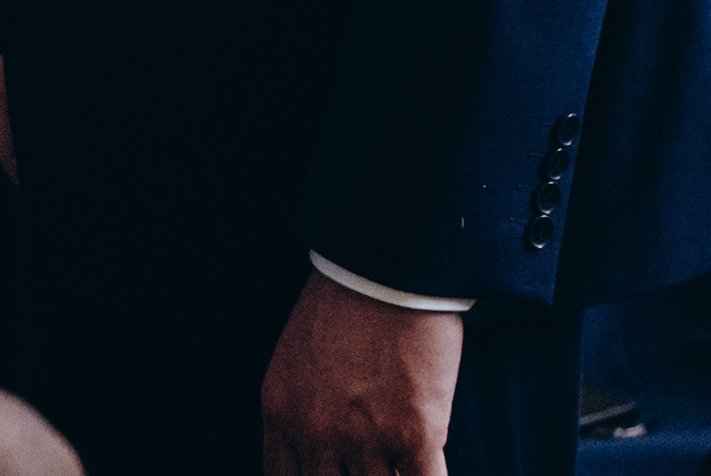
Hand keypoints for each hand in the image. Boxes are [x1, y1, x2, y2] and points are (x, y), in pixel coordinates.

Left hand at [261, 278, 462, 475]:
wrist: (390, 257)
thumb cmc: (350, 295)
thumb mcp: (297, 357)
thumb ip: (301, 410)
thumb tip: (327, 454)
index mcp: (280, 412)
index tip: (334, 474)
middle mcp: (316, 432)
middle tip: (369, 465)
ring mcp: (365, 437)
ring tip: (398, 461)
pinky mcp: (415, 434)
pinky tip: (429, 471)